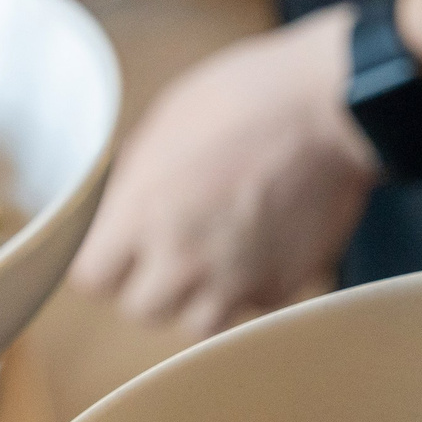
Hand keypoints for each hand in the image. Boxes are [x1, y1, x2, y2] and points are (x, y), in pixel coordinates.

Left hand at [70, 6, 381, 337]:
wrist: (328, 108)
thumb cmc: (246, 97)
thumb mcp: (167, 122)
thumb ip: (139, 180)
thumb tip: (128, 207)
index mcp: (140, 212)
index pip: (94, 279)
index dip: (107, 265)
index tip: (120, 251)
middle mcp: (181, 258)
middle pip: (142, 310)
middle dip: (152, 286)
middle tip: (172, 253)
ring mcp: (234, 279)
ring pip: (196, 324)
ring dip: (201, 300)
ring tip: (217, 261)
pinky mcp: (281, 286)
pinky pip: (253, 308)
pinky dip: (253, 288)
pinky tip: (263, 248)